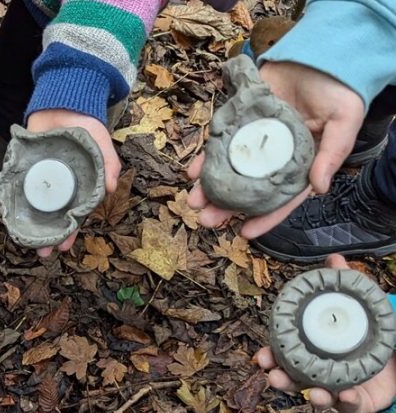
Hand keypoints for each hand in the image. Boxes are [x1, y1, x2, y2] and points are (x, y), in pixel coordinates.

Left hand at [26, 109, 121, 256]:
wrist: (62, 102)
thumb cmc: (86, 125)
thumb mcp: (102, 142)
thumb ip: (109, 163)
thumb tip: (111, 189)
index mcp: (79, 187)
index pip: (74, 216)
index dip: (69, 232)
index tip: (63, 247)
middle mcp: (59, 187)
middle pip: (53, 217)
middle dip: (48, 236)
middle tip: (42, 252)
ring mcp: (41, 179)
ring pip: (35, 207)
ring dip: (31, 225)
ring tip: (26, 242)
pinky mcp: (24, 168)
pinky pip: (19, 187)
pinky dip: (14, 201)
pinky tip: (11, 216)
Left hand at [188, 61, 364, 237]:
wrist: (319, 54)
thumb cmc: (338, 92)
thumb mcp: (344, 122)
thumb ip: (332, 154)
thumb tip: (319, 189)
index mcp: (300, 165)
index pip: (281, 199)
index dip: (265, 217)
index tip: (244, 233)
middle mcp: (274, 158)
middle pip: (248, 189)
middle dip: (227, 207)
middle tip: (207, 220)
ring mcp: (254, 141)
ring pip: (229, 170)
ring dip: (210, 187)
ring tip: (193, 202)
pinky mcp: (239, 122)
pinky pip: (219, 143)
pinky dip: (205, 158)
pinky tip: (192, 171)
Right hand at [253, 256, 395, 412]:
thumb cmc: (372, 333)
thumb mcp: (360, 307)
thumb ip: (345, 285)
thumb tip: (334, 258)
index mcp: (314, 352)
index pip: (286, 357)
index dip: (271, 358)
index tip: (261, 357)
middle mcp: (321, 373)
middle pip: (295, 381)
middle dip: (282, 381)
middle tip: (274, 376)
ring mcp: (339, 389)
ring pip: (318, 399)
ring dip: (313, 399)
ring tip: (314, 394)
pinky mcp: (359, 403)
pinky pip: (349, 408)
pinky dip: (345, 403)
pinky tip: (344, 394)